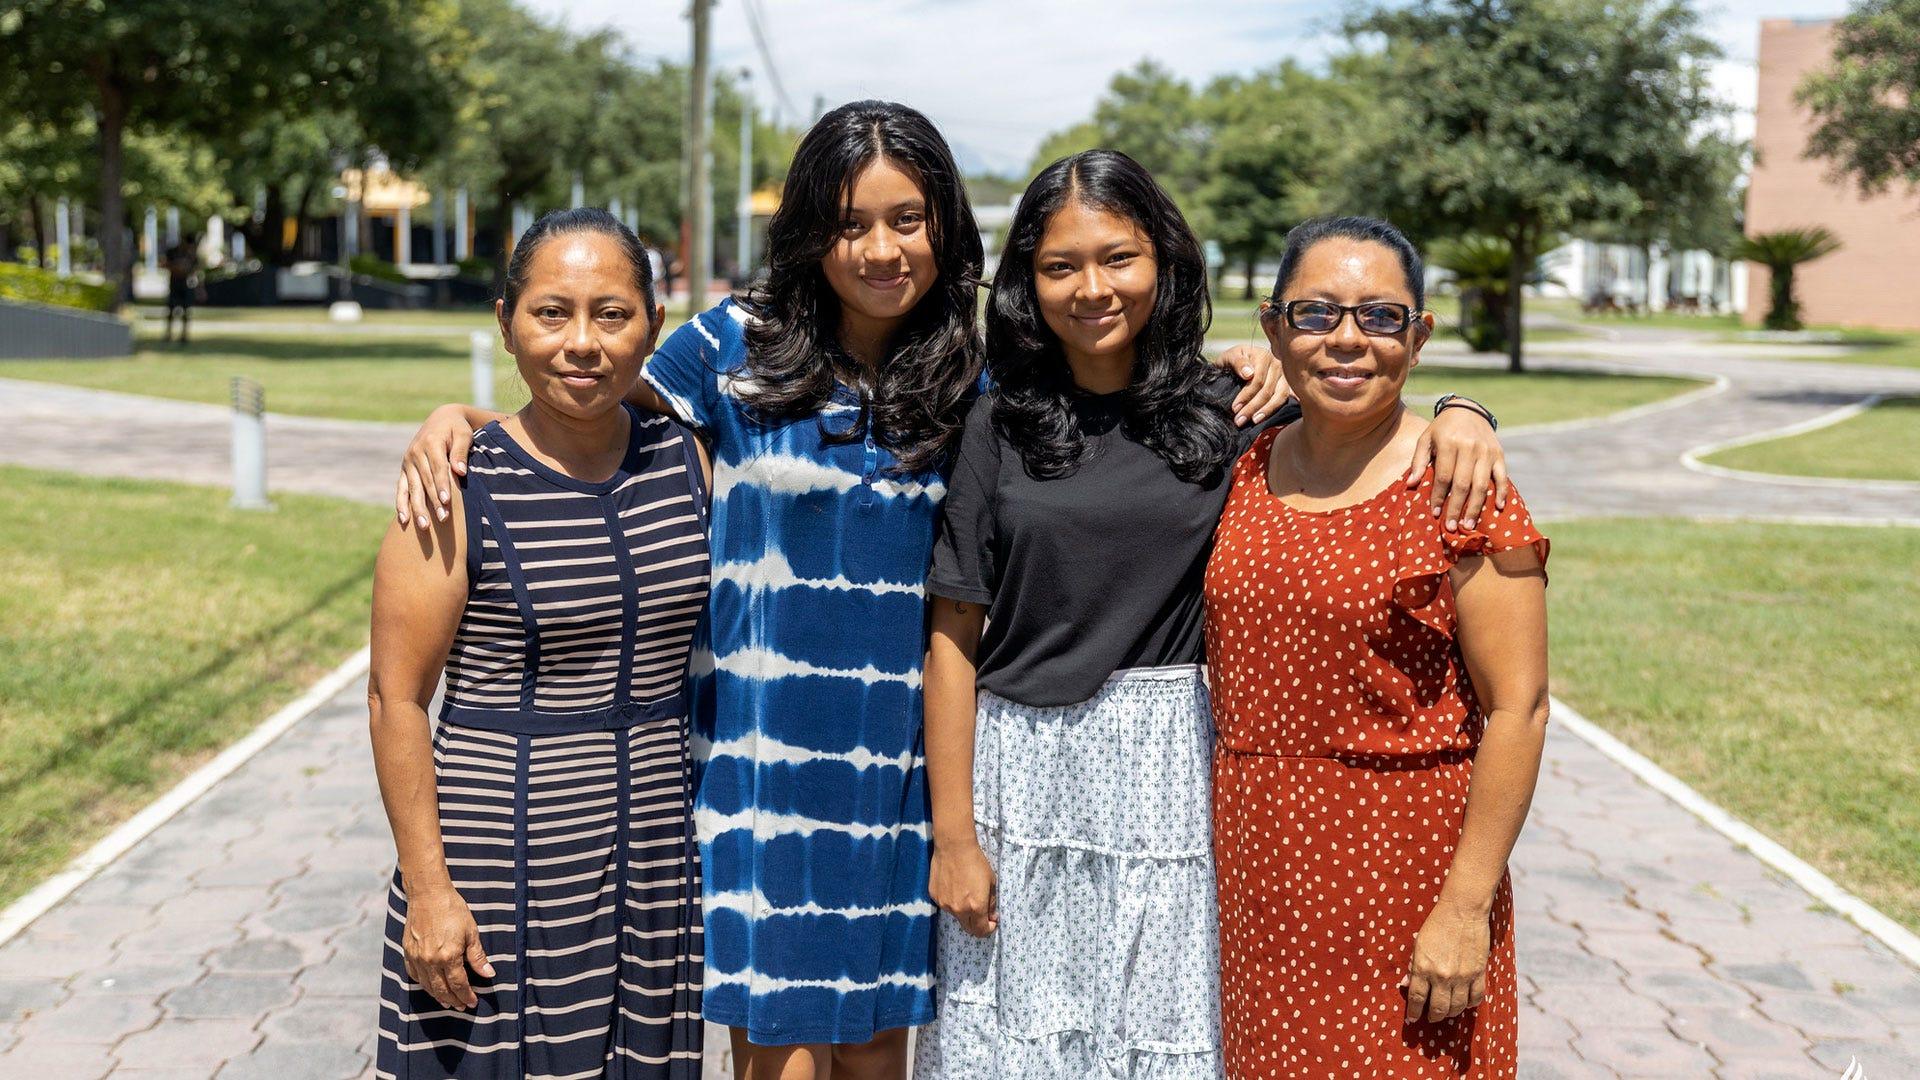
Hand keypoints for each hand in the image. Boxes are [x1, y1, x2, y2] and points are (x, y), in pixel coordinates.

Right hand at [397, 404, 476, 529]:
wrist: (441, 419)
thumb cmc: (457, 429)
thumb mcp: (464, 434)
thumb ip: (461, 451)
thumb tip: (460, 471)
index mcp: (431, 442)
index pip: (438, 468)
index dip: (442, 485)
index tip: (447, 501)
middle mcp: (415, 452)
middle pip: (425, 481)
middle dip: (433, 501)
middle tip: (443, 518)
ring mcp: (408, 462)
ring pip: (412, 488)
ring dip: (417, 508)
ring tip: (424, 526)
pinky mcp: (405, 469)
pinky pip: (402, 488)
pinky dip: (402, 504)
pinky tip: (404, 520)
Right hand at [402, 884, 493, 1010]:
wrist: (428, 894)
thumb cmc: (452, 910)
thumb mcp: (471, 932)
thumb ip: (478, 957)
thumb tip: (488, 974)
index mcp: (448, 956)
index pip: (458, 985)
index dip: (466, 995)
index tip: (473, 1002)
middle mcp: (430, 961)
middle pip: (442, 989)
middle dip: (453, 1000)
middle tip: (462, 1006)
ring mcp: (416, 958)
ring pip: (427, 986)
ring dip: (438, 996)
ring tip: (448, 1001)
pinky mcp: (408, 952)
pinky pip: (415, 975)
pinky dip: (424, 984)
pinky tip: (430, 986)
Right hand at [928, 840, 997, 936]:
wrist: (954, 847)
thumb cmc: (976, 862)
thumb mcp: (991, 882)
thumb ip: (991, 903)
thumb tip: (991, 916)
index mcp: (976, 906)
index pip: (981, 931)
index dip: (988, 929)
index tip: (991, 922)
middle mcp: (959, 909)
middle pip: (968, 928)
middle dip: (977, 925)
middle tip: (981, 914)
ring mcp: (944, 904)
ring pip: (956, 916)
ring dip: (964, 911)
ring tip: (965, 893)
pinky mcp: (935, 896)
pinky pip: (946, 905)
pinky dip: (952, 901)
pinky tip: (954, 887)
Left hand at [1218, 344, 1291, 426]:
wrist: (1238, 360)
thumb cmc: (1233, 360)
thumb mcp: (1229, 357)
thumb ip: (1238, 362)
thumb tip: (1248, 374)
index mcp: (1263, 356)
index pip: (1257, 380)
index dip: (1246, 396)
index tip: (1235, 409)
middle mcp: (1277, 364)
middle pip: (1267, 390)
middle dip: (1252, 407)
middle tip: (1240, 420)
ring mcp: (1285, 375)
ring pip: (1279, 396)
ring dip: (1266, 411)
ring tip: (1254, 421)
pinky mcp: (1288, 385)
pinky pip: (1286, 398)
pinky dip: (1279, 408)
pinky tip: (1274, 419)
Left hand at [1404, 896, 1490, 1024]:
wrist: (1463, 910)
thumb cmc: (1437, 924)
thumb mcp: (1418, 943)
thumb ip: (1412, 965)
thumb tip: (1405, 984)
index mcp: (1423, 967)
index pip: (1416, 998)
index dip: (1414, 1012)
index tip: (1413, 1018)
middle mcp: (1442, 976)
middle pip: (1437, 1008)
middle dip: (1433, 1016)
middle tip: (1431, 1017)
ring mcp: (1462, 976)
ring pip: (1457, 1007)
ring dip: (1451, 1013)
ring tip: (1447, 1012)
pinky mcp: (1479, 973)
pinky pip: (1476, 998)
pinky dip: (1470, 1004)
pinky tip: (1465, 1003)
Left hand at [1406, 406, 1508, 530]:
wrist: (1467, 409)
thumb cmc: (1442, 428)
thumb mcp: (1425, 439)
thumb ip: (1419, 461)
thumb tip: (1411, 484)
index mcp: (1450, 443)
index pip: (1444, 476)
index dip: (1439, 496)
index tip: (1435, 513)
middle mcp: (1470, 448)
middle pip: (1463, 484)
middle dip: (1456, 508)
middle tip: (1451, 527)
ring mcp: (1487, 452)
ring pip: (1482, 484)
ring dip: (1476, 507)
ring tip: (1468, 525)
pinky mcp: (1499, 454)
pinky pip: (1502, 476)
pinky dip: (1502, 492)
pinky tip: (1499, 507)